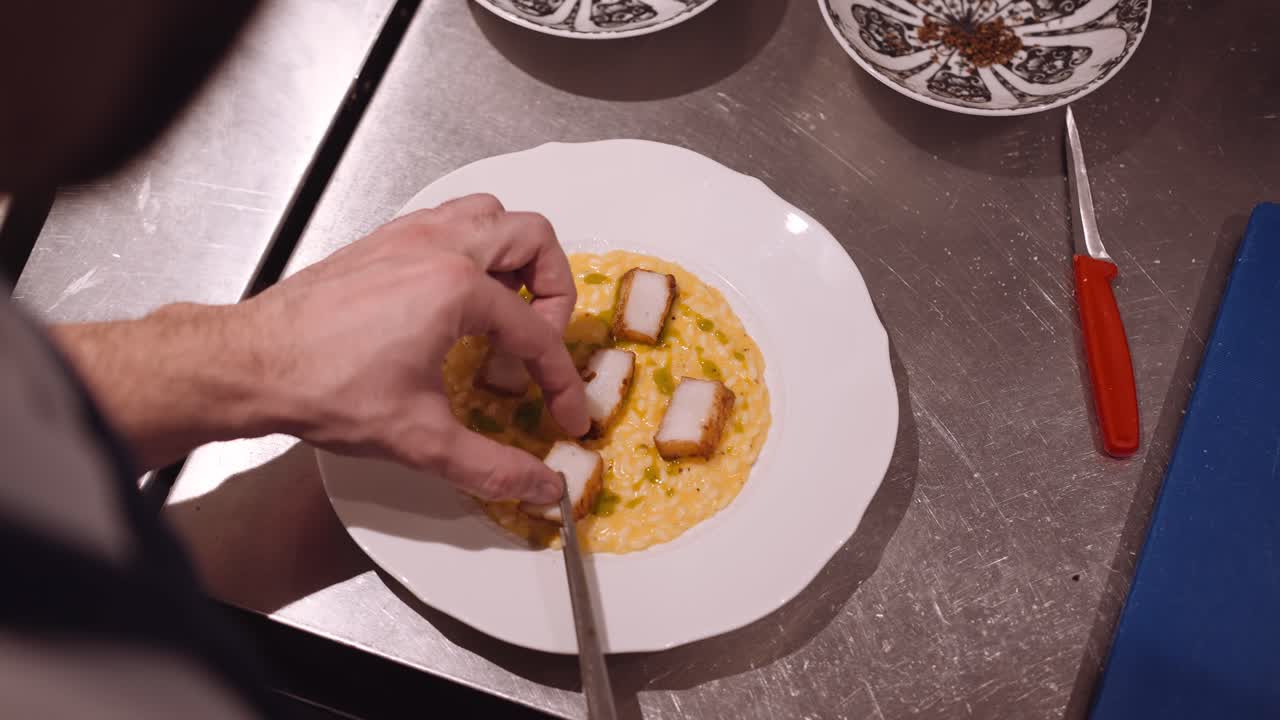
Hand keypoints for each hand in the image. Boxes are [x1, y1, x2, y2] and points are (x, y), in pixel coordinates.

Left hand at [54, 194, 585, 502]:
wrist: (250, 364)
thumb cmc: (323, 389)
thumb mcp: (420, 439)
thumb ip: (492, 466)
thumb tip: (542, 488)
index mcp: (456, 289)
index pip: (537, 333)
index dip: (561, 382)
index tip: (565, 415)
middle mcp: (439, 247)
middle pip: (534, 238)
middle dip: (556, 291)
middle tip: (543, 341)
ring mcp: (409, 235)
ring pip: (492, 213)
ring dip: (516, 255)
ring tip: (509, 307)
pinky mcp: (383, 240)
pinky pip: (450, 219)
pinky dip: (473, 247)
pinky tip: (458, 298)